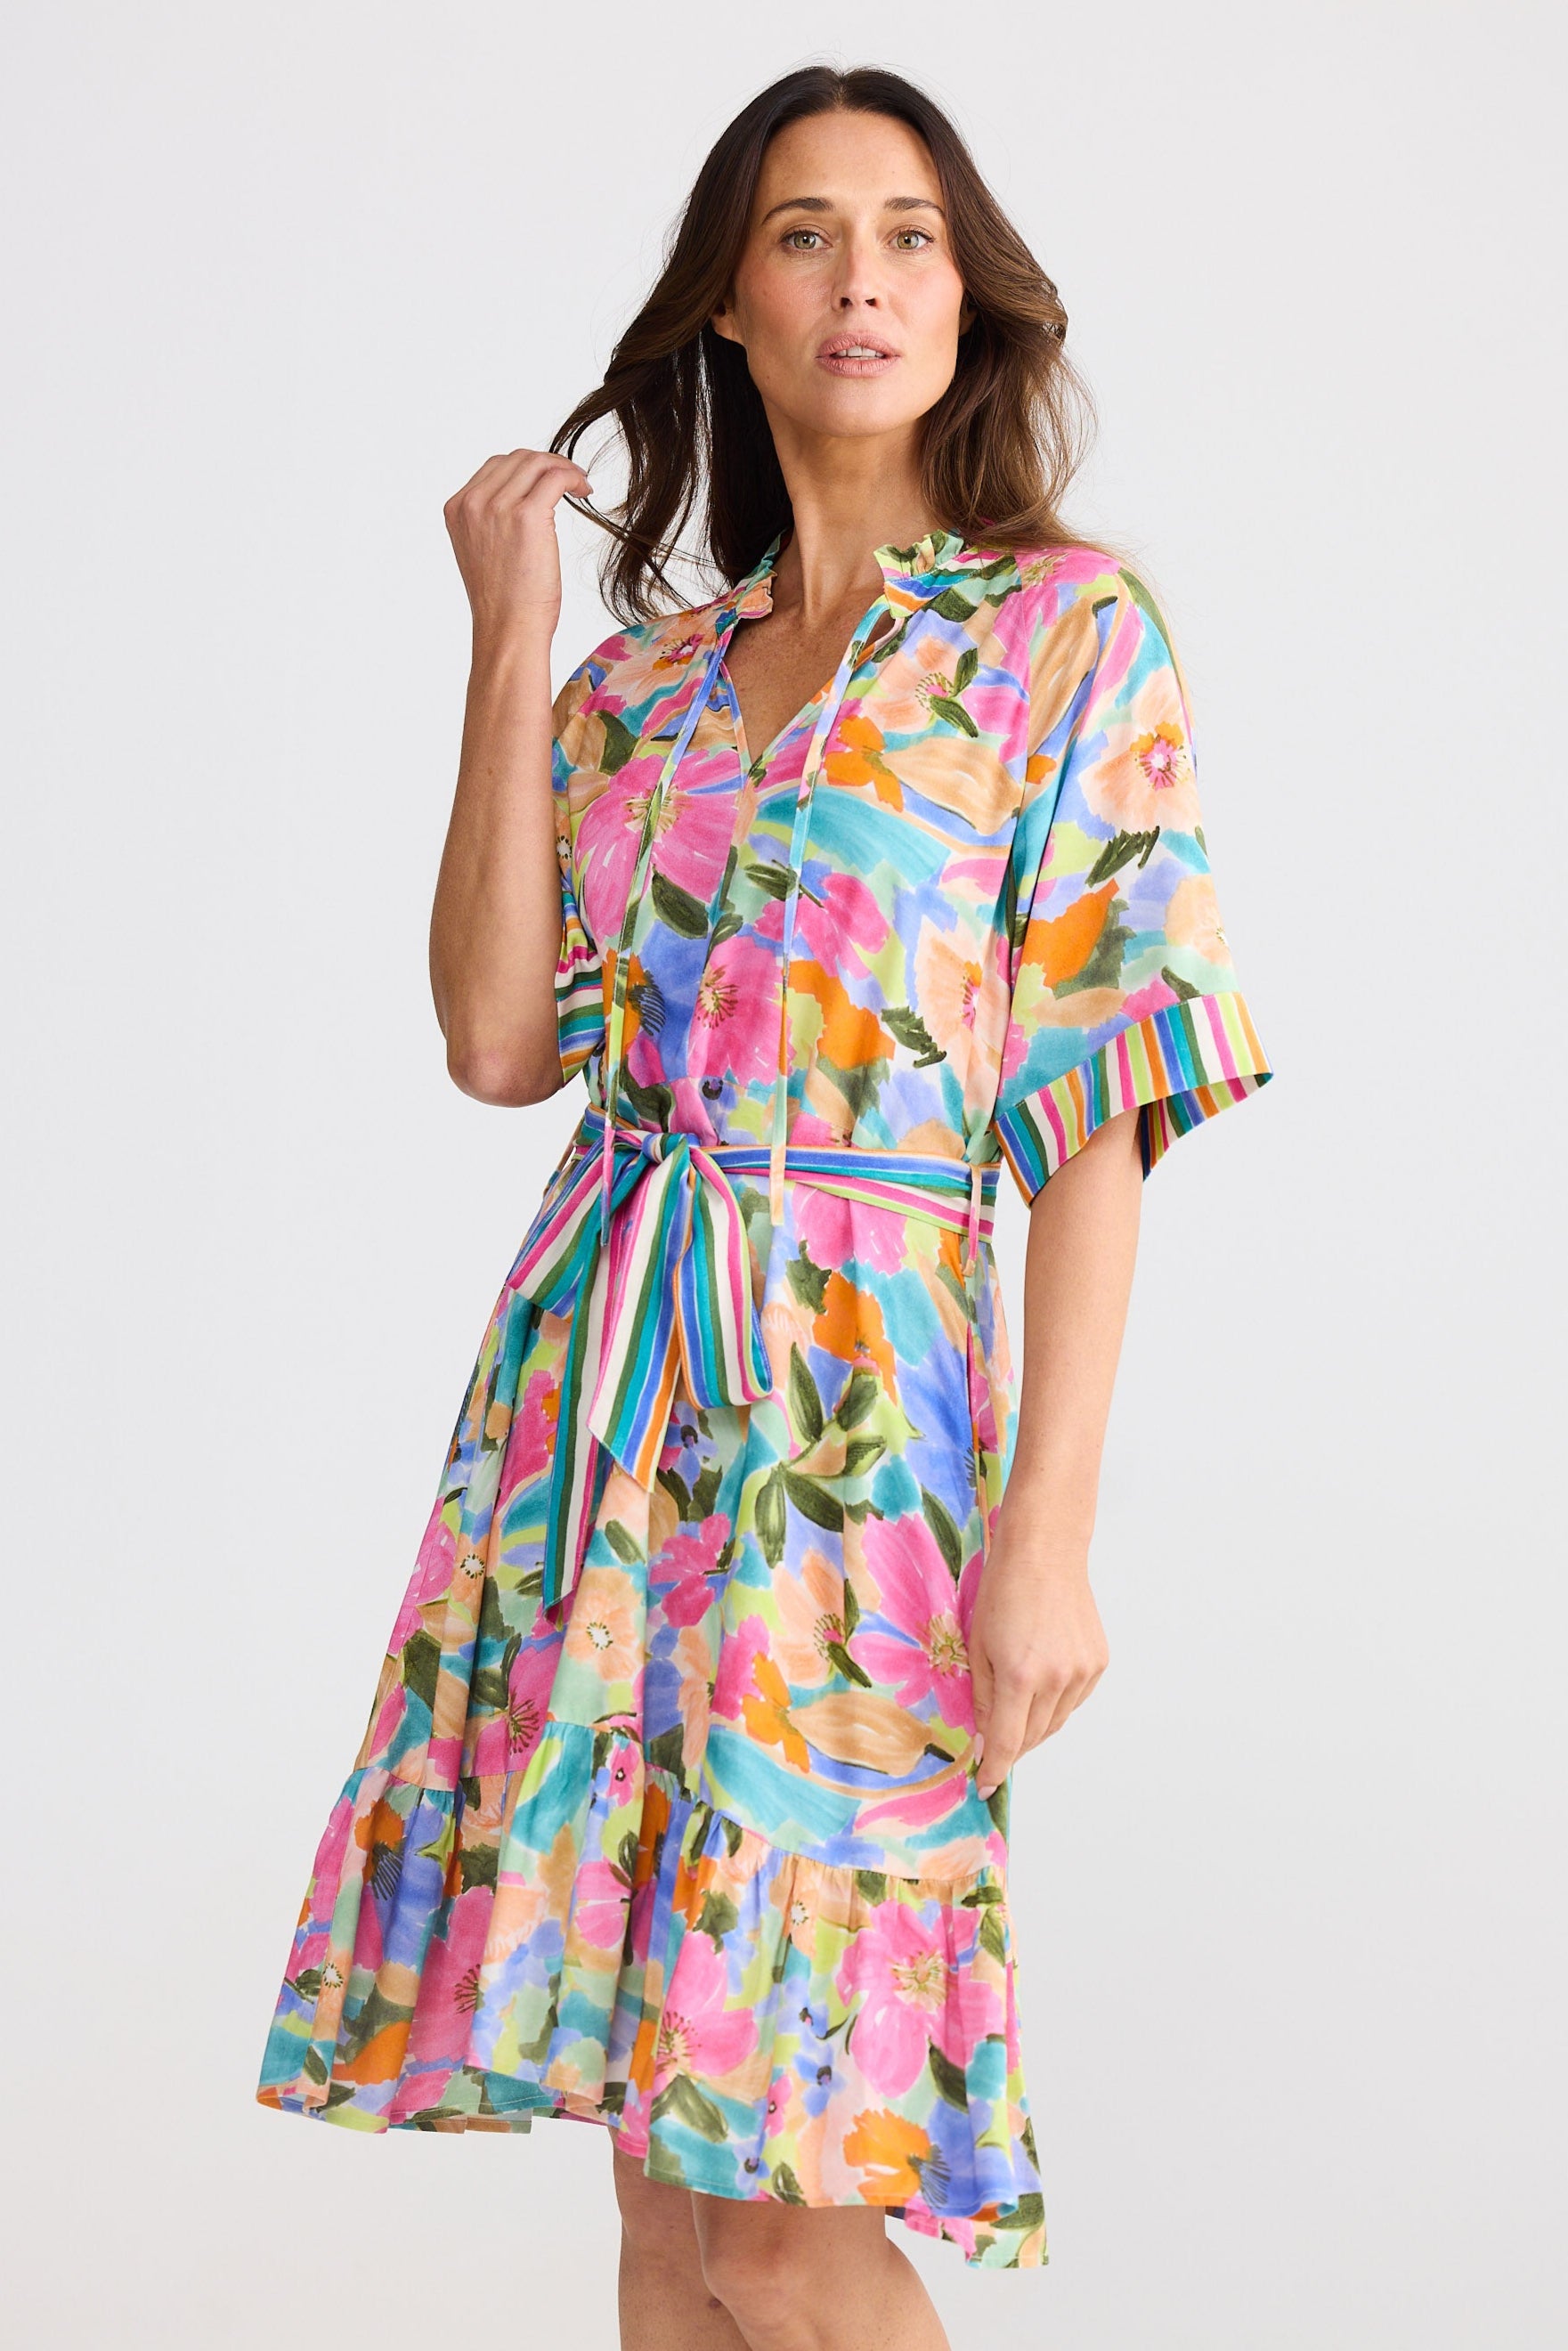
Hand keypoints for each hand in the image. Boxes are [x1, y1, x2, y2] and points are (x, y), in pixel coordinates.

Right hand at [443, 447, 592, 644]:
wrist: (508, 630)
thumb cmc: (503, 602)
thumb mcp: (483, 551)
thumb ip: (491, 520)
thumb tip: (525, 498)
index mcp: (458, 509)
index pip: (495, 467)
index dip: (527, 468)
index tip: (548, 480)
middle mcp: (473, 503)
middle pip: (516, 458)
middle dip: (547, 463)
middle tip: (571, 478)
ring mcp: (497, 507)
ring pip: (536, 463)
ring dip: (563, 468)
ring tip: (579, 485)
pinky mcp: (526, 516)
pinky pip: (555, 477)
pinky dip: (573, 477)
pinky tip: (584, 491)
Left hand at [967, 1515, 1108, 1797]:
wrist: (1045, 1553)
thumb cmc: (1002, 1592)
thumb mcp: (978, 1646)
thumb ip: (982, 1698)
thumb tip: (984, 1740)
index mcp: (1020, 1676)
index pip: (1007, 1741)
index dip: (994, 1768)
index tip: (985, 1786)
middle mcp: (1057, 1679)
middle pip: (1032, 1736)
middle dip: (1011, 1747)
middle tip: (992, 1747)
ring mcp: (1083, 1671)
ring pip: (1056, 1722)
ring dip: (1033, 1726)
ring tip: (1015, 1712)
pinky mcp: (1098, 1662)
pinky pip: (1073, 1700)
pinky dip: (1054, 1704)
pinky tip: (1040, 1687)